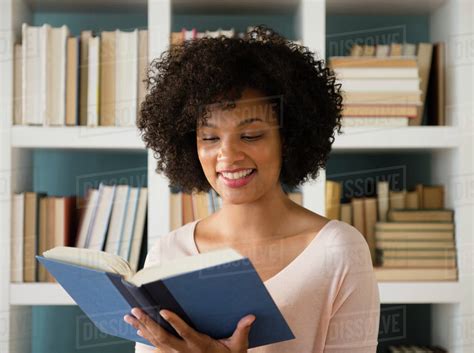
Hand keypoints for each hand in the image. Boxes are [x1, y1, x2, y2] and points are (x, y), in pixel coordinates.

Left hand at [124, 307, 255, 352]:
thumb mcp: (238, 347)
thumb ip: (242, 331)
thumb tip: (250, 316)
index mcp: (199, 345)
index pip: (184, 332)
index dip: (174, 322)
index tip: (163, 310)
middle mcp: (184, 351)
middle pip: (162, 337)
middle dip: (147, 323)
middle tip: (135, 310)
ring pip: (155, 342)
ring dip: (142, 328)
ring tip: (129, 317)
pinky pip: (156, 348)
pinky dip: (146, 338)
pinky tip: (138, 329)